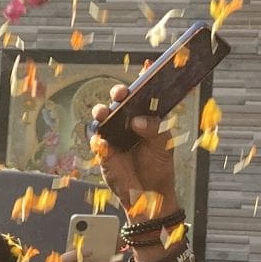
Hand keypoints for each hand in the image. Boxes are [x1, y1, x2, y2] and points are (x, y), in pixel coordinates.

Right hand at [93, 85, 180, 243]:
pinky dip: (99, 137)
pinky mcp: (103, 151)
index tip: (149, 66)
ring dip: (102, 110)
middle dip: (119, 92)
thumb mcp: (164, 143)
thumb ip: (154, 127)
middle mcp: (126, 122)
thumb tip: (136, 120)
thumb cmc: (158, 165)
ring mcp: (113, 135)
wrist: (151, 195)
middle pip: (119, 100)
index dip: (145, 78)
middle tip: (122, 93)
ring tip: (106, 111)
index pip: (143, 94)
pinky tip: (104, 139)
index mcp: (144, 116)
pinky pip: (96, 140)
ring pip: (102, 116)